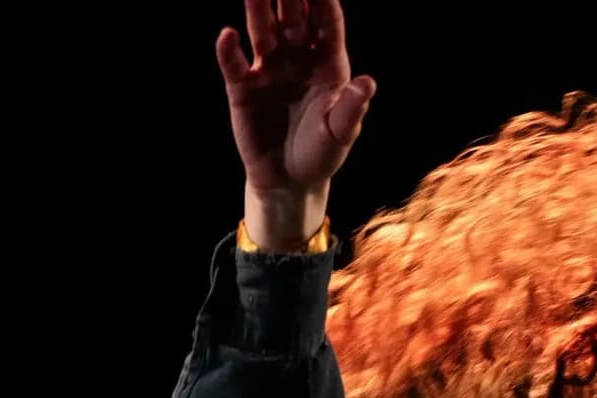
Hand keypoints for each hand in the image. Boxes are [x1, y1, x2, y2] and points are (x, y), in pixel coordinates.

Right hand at [216, 0, 374, 247]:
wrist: (289, 180)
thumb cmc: (321, 153)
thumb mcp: (340, 133)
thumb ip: (351, 108)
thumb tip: (368, 83)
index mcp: (327, 65)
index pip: (326, 23)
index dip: (323, 0)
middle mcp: (297, 59)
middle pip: (292, 18)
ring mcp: (269, 69)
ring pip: (262, 30)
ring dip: (258, 9)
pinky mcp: (243, 88)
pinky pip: (235, 64)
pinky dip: (229, 51)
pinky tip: (228, 36)